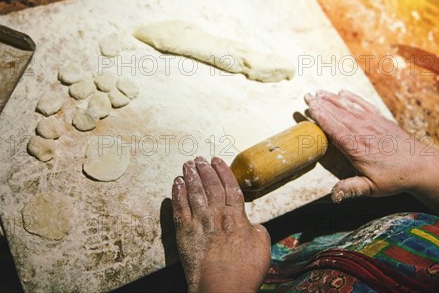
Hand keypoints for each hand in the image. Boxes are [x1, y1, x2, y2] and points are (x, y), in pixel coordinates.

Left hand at [172, 157, 270, 292]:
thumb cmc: (244, 272)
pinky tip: (176, 183)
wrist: (222, 287)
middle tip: (200, 158)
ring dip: (191, 176)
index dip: (223, 171)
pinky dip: (178, 193)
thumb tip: (253, 225)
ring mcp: (199, 222)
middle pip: (210, 185)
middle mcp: (217, 215)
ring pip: (194, 192)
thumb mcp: (262, 248)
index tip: (217, 160)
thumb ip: (258, 231)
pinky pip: (180, 207)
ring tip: (188, 164)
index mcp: (237, 217)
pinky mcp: (184, 232)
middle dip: (205, 169)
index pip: (230, 186)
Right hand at [305, 90, 438, 201]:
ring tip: (319, 92)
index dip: (322, 117)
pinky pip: (363, 105)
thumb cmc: (396, 178)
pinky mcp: (381, 120)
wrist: (423, 166)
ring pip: (349, 108)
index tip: (310, 107)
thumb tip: (333, 195)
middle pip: (338, 115)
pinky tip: (343, 93)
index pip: (335, 129)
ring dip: (333, 99)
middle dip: (322, 104)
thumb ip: (351, 188)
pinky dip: (352, 98)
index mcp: (357, 148)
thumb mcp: (372, 188)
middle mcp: (363, 132)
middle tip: (307, 95)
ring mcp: (373, 123)